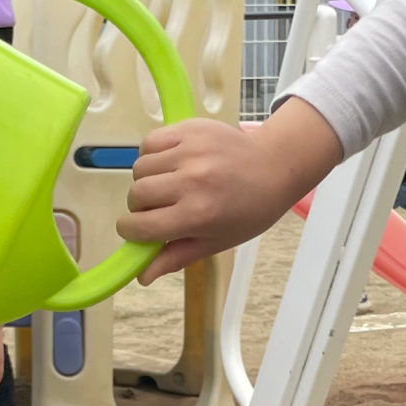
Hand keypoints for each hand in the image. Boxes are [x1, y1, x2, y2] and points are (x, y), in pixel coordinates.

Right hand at [122, 101, 344, 284]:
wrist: (275, 168)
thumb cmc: (248, 211)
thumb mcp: (216, 241)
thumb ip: (176, 257)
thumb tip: (141, 277)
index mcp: (197, 215)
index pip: (140, 226)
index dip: (131, 231)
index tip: (136, 229)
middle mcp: (191, 181)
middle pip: (136, 195)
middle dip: (139, 206)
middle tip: (158, 207)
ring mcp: (190, 151)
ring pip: (139, 167)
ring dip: (146, 179)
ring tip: (168, 183)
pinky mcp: (190, 128)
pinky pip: (150, 142)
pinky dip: (152, 154)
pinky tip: (170, 163)